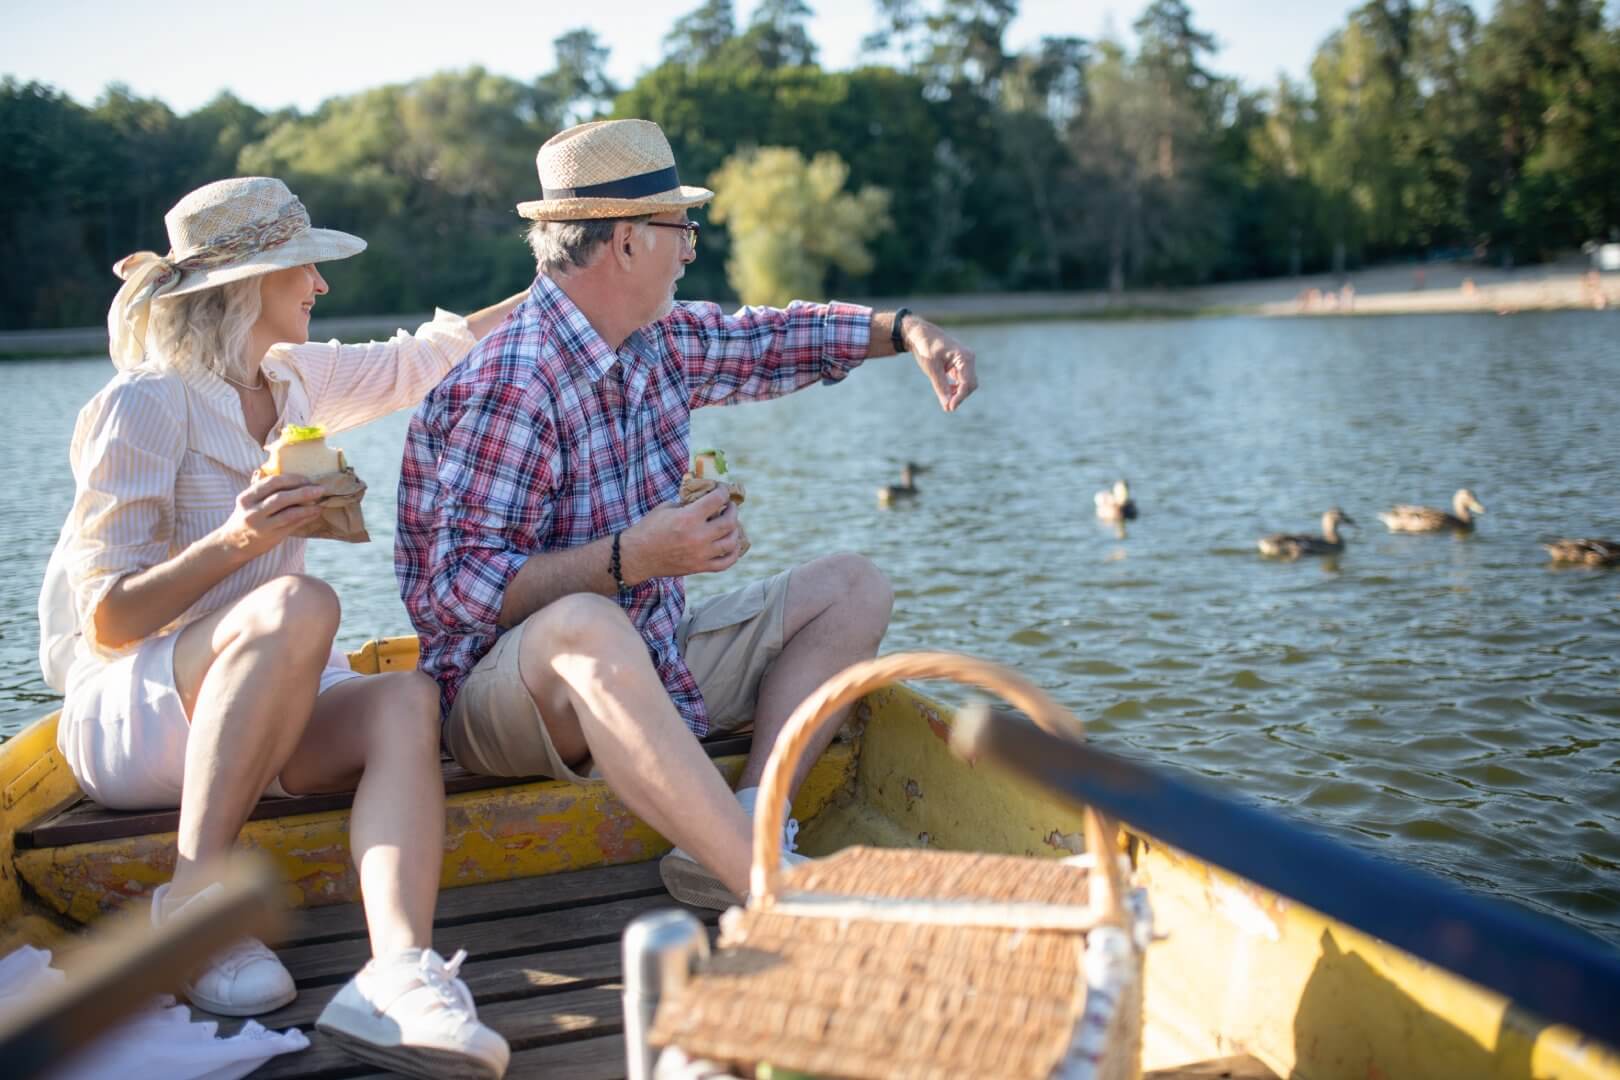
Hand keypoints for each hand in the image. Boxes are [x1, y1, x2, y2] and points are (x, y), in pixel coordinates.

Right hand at [216, 473, 324, 560]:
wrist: (233, 544)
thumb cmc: (244, 517)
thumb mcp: (246, 501)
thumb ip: (257, 485)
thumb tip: (266, 467)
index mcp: (246, 498)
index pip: (271, 483)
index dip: (291, 479)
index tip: (306, 478)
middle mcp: (253, 511)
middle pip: (281, 498)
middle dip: (303, 492)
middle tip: (320, 489)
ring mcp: (262, 526)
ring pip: (289, 514)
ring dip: (308, 507)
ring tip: (321, 502)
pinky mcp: (272, 537)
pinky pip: (293, 525)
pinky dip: (306, 517)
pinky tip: (315, 512)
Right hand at [621, 486, 742, 579]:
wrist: (636, 556)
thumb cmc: (648, 529)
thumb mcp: (666, 508)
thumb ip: (687, 503)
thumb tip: (703, 497)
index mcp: (688, 518)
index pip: (717, 500)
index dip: (723, 491)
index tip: (723, 489)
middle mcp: (698, 536)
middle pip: (729, 522)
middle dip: (732, 510)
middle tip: (730, 506)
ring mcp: (700, 554)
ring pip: (731, 542)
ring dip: (735, 530)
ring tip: (732, 525)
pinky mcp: (699, 567)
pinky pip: (725, 563)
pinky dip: (733, 553)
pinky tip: (733, 545)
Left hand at [906, 318, 977, 411]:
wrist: (920, 334)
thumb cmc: (925, 348)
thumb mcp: (932, 369)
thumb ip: (941, 387)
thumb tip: (948, 407)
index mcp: (964, 357)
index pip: (967, 383)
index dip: (959, 397)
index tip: (949, 408)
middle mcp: (968, 358)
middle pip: (970, 384)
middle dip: (960, 396)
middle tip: (946, 407)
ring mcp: (966, 361)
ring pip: (967, 384)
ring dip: (957, 393)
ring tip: (944, 398)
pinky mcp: (960, 365)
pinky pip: (962, 380)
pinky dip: (955, 388)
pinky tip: (945, 391)